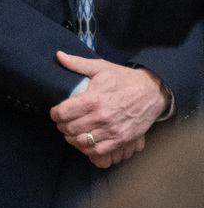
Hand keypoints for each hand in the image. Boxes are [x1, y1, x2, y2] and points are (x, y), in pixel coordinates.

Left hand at [49, 51, 167, 164]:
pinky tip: (84, 141)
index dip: (54, 114)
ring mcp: (112, 131)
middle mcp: (102, 117)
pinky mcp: (121, 140)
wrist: (152, 92)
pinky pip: (98, 151)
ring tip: (70, 132)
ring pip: (81, 142)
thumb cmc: (124, 79)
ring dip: (72, 138)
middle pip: (70, 128)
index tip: (55, 112)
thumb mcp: (100, 67)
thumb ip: (78, 63)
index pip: (63, 113)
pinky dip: (87, 149)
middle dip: (61, 126)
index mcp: (93, 99)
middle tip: (61, 122)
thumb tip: (59, 56)